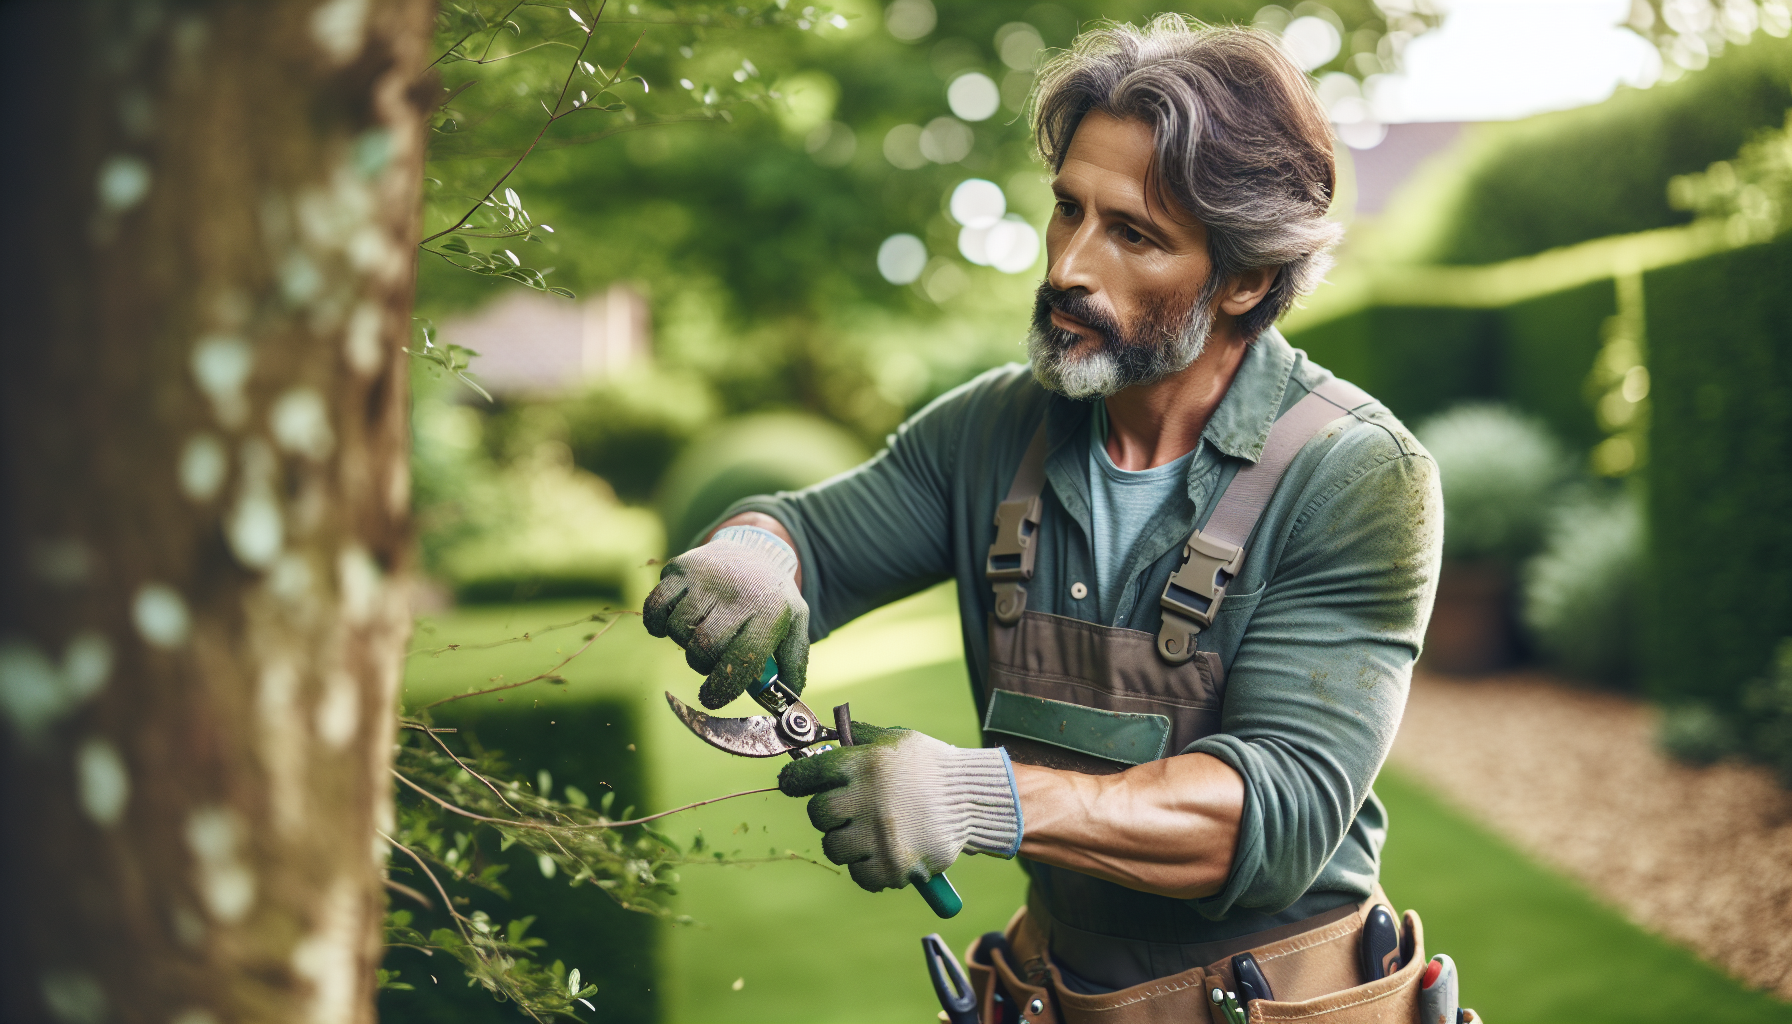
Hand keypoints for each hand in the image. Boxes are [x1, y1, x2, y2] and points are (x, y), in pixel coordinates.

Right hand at [643, 528, 807, 709]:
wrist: (754, 548)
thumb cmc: (771, 597)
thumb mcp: (795, 623)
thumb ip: (794, 662)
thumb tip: (785, 700)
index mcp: (770, 612)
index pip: (743, 659)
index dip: (723, 687)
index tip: (712, 698)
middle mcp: (738, 592)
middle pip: (705, 647)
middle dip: (702, 665)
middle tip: (710, 659)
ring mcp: (707, 577)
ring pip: (679, 629)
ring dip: (683, 642)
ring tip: (698, 632)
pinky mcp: (680, 567)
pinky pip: (655, 606)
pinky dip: (657, 623)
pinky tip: (671, 622)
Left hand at [779, 723, 1021, 892]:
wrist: (973, 799)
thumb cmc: (930, 766)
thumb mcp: (894, 739)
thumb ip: (856, 738)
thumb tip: (817, 736)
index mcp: (865, 763)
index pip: (807, 774)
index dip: (795, 780)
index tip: (793, 785)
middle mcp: (869, 797)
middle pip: (818, 814)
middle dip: (829, 812)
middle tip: (849, 810)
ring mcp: (880, 835)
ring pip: (834, 846)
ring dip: (846, 841)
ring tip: (870, 832)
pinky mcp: (893, 865)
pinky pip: (859, 875)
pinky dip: (867, 868)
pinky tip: (882, 853)